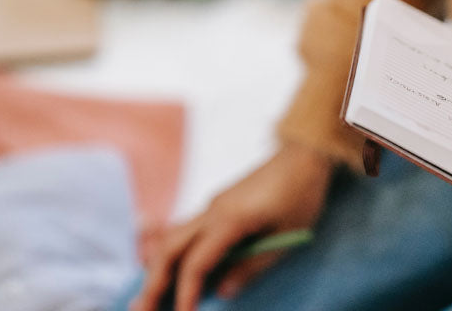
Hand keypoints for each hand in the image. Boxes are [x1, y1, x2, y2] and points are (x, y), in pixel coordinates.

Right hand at [130, 143, 333, 310]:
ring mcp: (212, 205)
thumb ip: (252, 265)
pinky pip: (186, 232)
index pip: (196, 262)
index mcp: (230, 219)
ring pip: (172, 238)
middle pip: (169, 249)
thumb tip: (223, 293)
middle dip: (152, 283)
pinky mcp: (217, 205)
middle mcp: (212, 210)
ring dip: (156, 269)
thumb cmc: (302, 194)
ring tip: (147, 298)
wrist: (304, 155)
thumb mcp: (287, 236)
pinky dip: (172, 255)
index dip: (186, 292)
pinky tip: (168, 273)